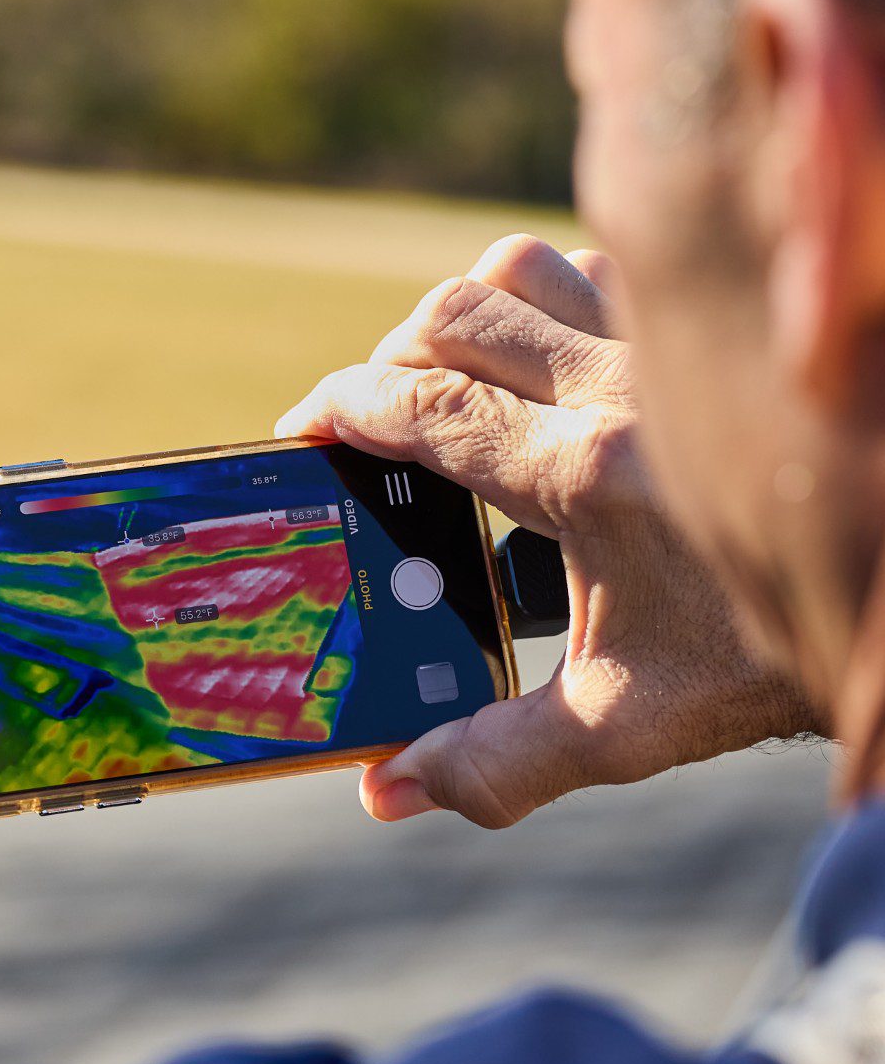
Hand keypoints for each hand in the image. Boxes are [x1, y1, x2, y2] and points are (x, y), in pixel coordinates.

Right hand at [275, 236, 818, 827]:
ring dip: (470, 315)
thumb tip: (383, 794)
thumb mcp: (620, 727)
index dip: (339, 406)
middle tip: (375, 414)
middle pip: (456, 313)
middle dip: (390, 357)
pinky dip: (554, 297)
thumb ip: (493, 761)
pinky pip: (605, 269)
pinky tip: (552, 360)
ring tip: (457, 378)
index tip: (300, 427)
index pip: (422, 405)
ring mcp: (674, 347)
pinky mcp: (714, 335)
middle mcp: (623, 387)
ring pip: (528, 269)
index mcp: (584, 476)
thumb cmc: (764, 665)